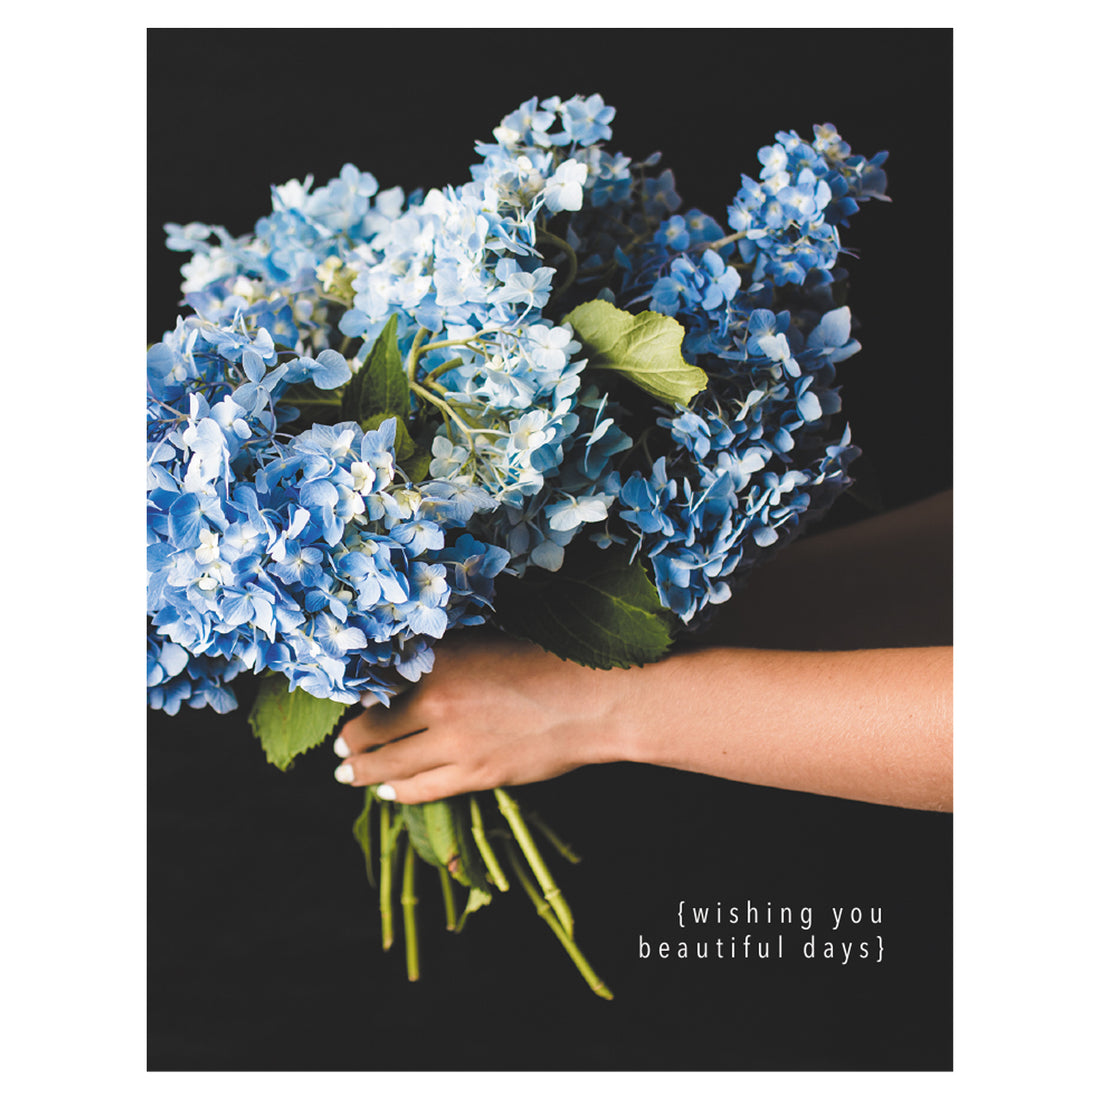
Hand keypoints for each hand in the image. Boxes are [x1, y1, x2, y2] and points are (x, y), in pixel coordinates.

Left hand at [333, 630, 637, 802]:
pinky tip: (385, 791)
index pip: (376, 684)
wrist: (592, 699)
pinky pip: (421, 789)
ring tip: (348, 773)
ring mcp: (454, 743)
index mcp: (437, 661)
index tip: (351, 704)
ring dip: (362, 769)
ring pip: (389, 763)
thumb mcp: (484, 641)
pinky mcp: (475, 774)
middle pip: (372, 728)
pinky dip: (397, 791)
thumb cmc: (545, 660)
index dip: (357, 698)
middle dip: (351, 741)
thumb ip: (442, 657)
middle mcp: (436, 702)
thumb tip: (402, 671)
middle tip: (339, 747)